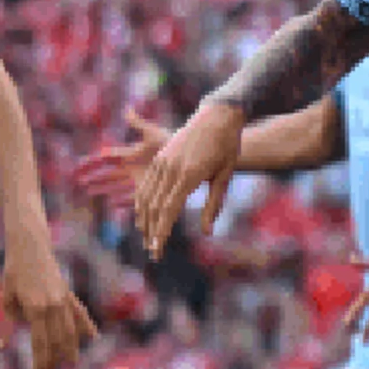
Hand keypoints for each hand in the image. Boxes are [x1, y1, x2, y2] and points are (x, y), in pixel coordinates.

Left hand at [2, 242, 97, 368]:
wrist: (30, 246)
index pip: (40, 342)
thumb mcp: (6, 296)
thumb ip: (9, 320)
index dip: (41, 360)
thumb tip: (4, 343)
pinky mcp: (67, 293)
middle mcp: (53, 306)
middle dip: (55, 359)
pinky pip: (79, 313)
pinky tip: (93, 337)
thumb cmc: (14, 271)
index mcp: (36, 308)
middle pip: (58, 340)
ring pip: (71, 329)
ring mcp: (63, 299)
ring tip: (72, 363)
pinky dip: (86, 325)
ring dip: (71, 348)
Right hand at [68, 111, 171, 201]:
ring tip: (89, 191)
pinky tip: (114, 203)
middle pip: (108, 174)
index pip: (107, 158)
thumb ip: (138, 124)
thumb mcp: (153, 133)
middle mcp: (132, 168)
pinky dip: (124, 200)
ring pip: (116, 186)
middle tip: (79, 181)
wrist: (189, 154)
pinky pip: (133, 197)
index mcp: (131, 155)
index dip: (93, 162)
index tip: (79, 166)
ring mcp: (140, 180)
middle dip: (94, 177)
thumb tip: (126, 110)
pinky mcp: (149, 189)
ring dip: (103, 188)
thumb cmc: (171, 142)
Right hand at [130, 102, 247, 256]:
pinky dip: (142, 202)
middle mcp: (171, 168)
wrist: (218, 116)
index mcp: (189, 175)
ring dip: (144, 219)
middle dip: (152, 232)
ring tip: (146, 238)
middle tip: (153, 252)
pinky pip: (146, 184)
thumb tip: (207, 232)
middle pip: (154, 207)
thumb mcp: (225, 177)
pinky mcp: (160, 157)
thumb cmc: (227, 147)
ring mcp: (163, 162)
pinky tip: (143, 215)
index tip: (157, 250)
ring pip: (146, 196)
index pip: (169, 210)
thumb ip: (214, 205)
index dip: (161, 232)